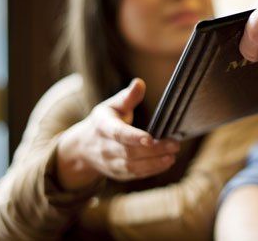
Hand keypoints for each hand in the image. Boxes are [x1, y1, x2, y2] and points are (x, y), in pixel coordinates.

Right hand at [57, 78, 179, 189]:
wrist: (82, 148)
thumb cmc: (104, 121)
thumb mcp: (111, 106)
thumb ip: (127, 97)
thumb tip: (139, 83)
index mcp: (103, 127)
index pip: (118, 133)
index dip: (133, 137)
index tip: (150, 138)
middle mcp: (104, 148)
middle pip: (129, 152)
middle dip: (153, 150)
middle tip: (175, 144)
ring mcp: (110, 163)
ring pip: (132, 167)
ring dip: (154, 163)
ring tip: (172, 156)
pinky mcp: (117, 174)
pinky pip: (134, 175)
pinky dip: (151, 170)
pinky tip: (166, 162)